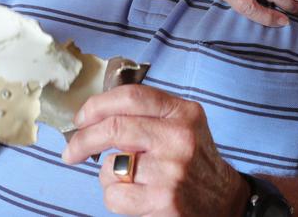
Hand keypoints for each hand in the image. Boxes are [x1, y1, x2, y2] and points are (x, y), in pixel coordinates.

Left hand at [62, 85, 248, 216]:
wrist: (225, 201)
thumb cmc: (194, 158)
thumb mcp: (183, 123)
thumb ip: (149, 111)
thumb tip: (96, 112)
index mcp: (182, 112)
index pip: (130, 96)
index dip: (97, 105)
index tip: (80, 118)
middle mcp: (178, 137)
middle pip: (114, 128)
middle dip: (83, 139)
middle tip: (71, 151)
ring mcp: (171, 170)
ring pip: (112, 165)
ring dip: (108, 173)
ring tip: (125, 177)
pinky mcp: (164, 201)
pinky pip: (115, 195)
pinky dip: (114, 196)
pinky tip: (132, 195)